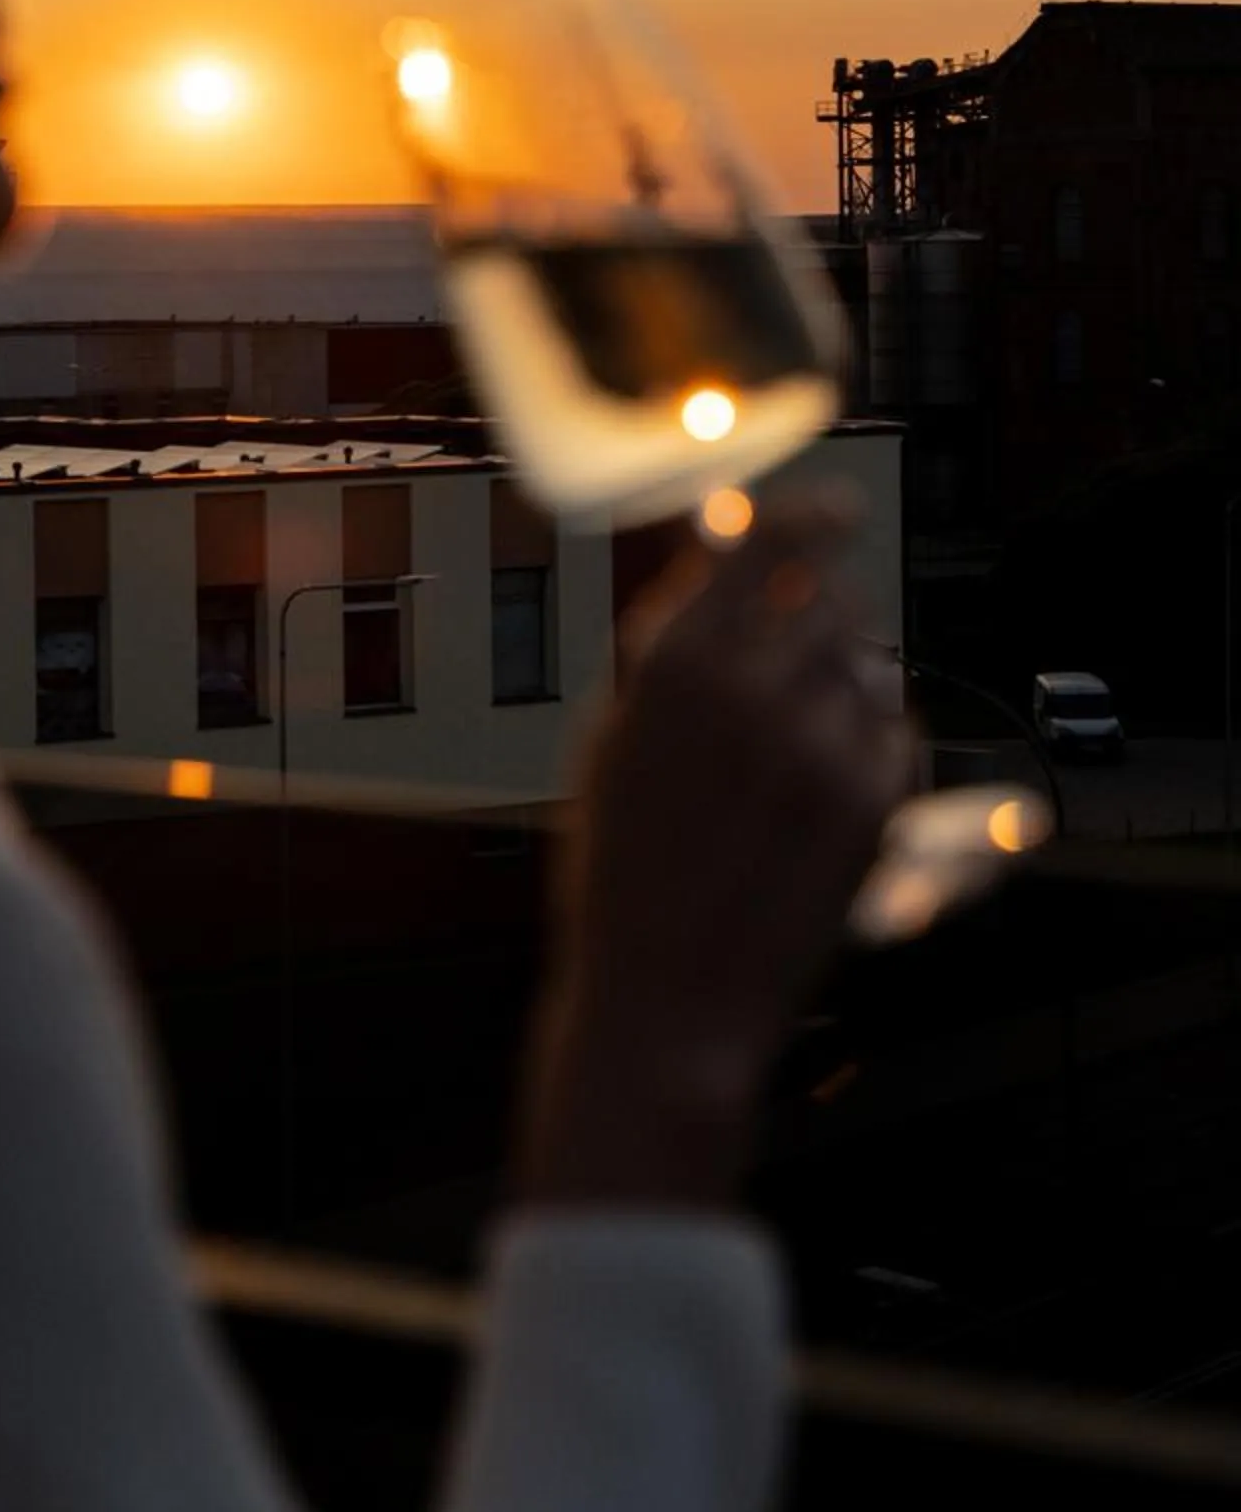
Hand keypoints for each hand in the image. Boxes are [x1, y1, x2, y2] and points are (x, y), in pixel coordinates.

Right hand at [512, 491, 911, 1210]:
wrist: (668, 1001)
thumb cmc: (626, 865)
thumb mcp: (618, 734)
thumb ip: (674, 631)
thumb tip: (723, 531)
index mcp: (674, 663)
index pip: (770, 543)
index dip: (810, 518)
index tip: (835, 510)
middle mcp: (755, 691)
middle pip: (827, 600)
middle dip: (816, 620)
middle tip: (788, 671)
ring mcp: (822, 746)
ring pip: (868, 665)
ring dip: (841, 686)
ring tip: (786, 755)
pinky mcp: (875, 803)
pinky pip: (895, 729)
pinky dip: (868, 745)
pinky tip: (815, 797)